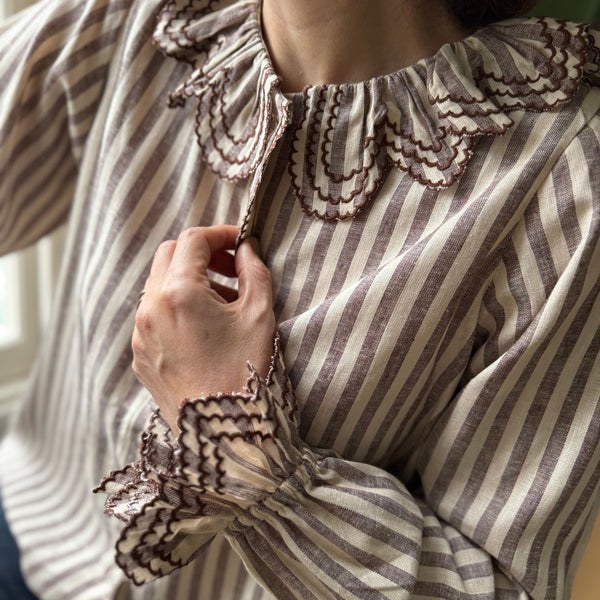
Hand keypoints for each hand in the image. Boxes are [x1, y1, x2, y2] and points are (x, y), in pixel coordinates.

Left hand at [132, 225, 275, 433]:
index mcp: (178, 293)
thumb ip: (254, 272)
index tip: (242, 243)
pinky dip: (176, 307)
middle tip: (232, 269)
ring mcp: (140, 334)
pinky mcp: (140, 356)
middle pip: (169, 256)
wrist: (222, 435)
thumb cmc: (244, 374)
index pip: (193, 241)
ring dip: (188, 280)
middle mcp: (150, 309)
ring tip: (223, 302)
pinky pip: (153, 315)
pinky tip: (204, 328)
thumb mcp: (259, 316)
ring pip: (158, 285)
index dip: (220, 234)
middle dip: (201, 254)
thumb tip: (246, 251)